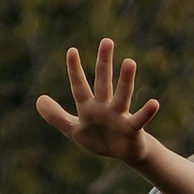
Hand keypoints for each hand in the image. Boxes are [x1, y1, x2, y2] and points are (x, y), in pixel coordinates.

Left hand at [36, 36, 160, 165]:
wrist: (123, 153)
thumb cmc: (100, 138)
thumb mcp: (74, 130)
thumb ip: (56, 116)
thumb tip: (38, 99)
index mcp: (89, 107)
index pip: (79, 86)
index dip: (75, 70)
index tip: (72, 51)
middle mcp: (104, 107)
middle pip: (103, 82)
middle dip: (104, 63)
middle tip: (107, 41)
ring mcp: (119, 116)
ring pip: (122, 95)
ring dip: (126, 80)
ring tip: (130, 62)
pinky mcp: (133, 128)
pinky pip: (140, 119)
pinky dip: (147, 112)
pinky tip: (155, 103)